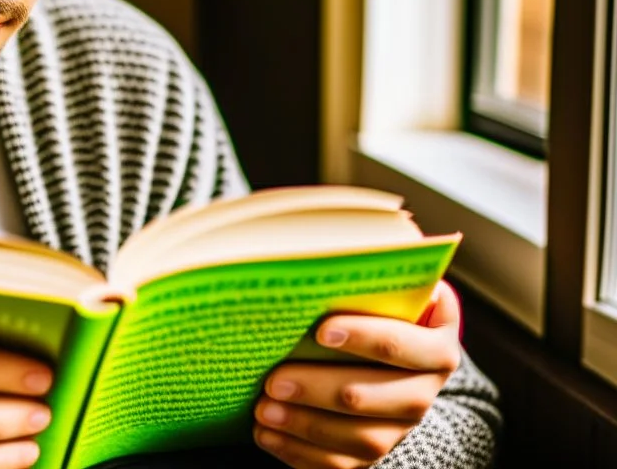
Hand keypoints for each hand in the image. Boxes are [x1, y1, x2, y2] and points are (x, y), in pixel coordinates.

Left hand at [252, 282, 462, 468]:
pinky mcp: (374, 454)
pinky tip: (267, 434)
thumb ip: (373, 278)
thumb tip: (334, 253)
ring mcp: (401, 427)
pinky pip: (341, 464)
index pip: (406, 345)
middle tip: (273, 379)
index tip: (322, 329)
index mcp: (437, 347)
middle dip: (321, 389)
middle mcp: (426, 391)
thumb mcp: (382, 292)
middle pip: (378, 397)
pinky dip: (300, 452)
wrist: (388, 356)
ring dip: (306, 425)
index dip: (366, 337)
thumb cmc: (375, 312)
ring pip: (361, 437)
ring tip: (263, 410)